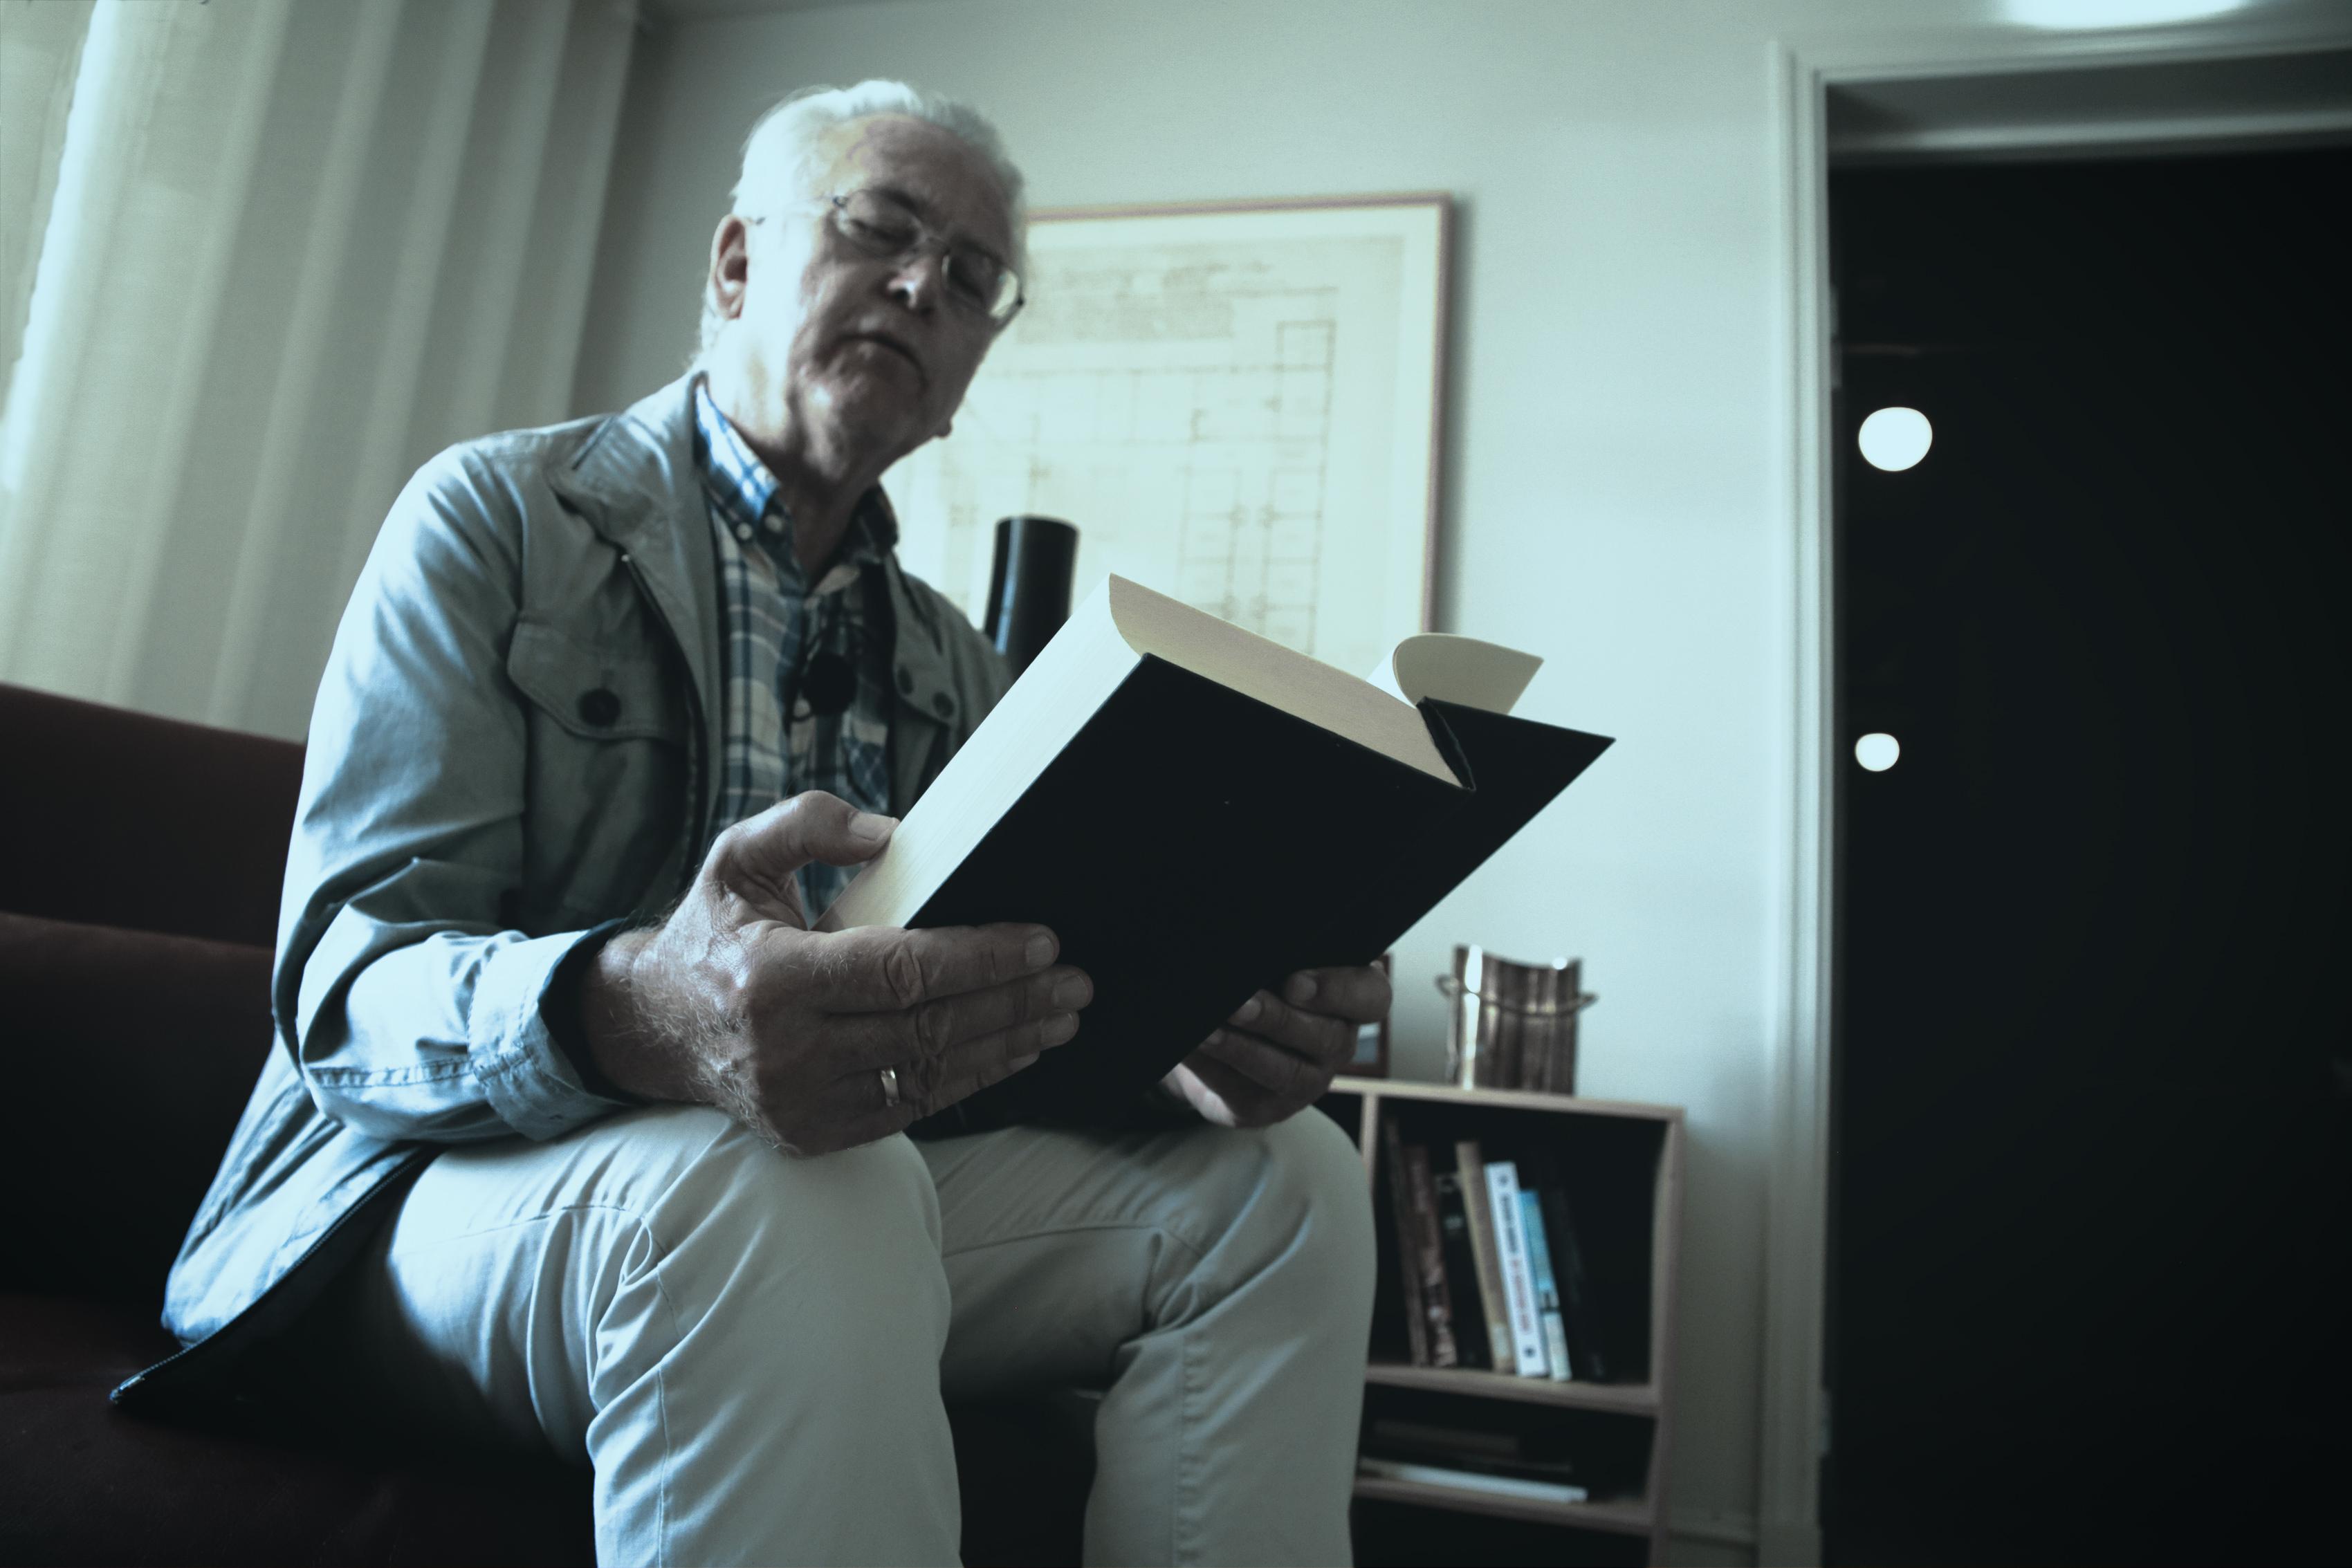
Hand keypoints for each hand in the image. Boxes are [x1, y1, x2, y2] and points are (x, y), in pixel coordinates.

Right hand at [578, 792, 1090, 1154]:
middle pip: (929, 1027)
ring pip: (930, 1073)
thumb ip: (809, 824)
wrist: (654, 1028)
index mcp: (772, 980)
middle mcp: (788, 1051)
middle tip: (1074, 981)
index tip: (1041, 940)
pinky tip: (1014, 1049)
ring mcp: (804, 1102)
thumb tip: (892, 833)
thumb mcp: (739, 858)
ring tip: (1062, 1015)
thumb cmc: (712, 934)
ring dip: (1007, 1044)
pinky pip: (913, 1106)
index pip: (899, 970)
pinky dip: (971, 1078)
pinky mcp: (817, 1133)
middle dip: (1013, 1003)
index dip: (978, 957)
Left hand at [1162, 965, 1391, 1127]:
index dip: (1337, 990)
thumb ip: (1274, 954)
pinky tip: (1190, 1047)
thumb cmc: (1256, 983)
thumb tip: (1244, 947)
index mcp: (1349, 1001)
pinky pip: (1243, 1091)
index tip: (1293, 982)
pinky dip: (1213, 1067)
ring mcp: (1307, 1081)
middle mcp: (1336, 1043)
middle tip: (1239, 1004)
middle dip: (1278, 1019)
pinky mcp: (1267, 1108)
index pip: (1370, 997)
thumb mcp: (1273, 963)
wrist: (1217, 1033)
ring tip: (1207, 1030)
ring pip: (1285, 1071)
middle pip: (1325, 1037)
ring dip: (1242, 1049)